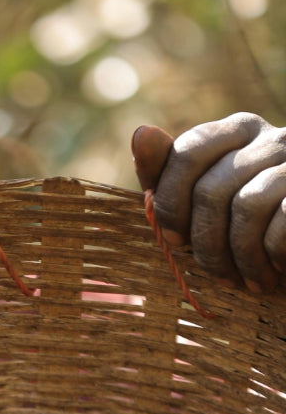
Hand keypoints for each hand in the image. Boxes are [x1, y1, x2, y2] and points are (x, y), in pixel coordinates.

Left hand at [131, 113, 285, 290]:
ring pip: (247, 205)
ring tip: (247, 280)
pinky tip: (276, 270)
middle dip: (206, 244)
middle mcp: (272, 137)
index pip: (187, 152)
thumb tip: (141, 132)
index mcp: (237, 133)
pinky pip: (282, 219)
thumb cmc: (250, 233)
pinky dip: (271, 255)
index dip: (171, 204)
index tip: (174, 241)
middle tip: (217, 275)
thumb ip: (167, 175)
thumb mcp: (201, 207)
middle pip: (211, 189)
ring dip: (240, 256)